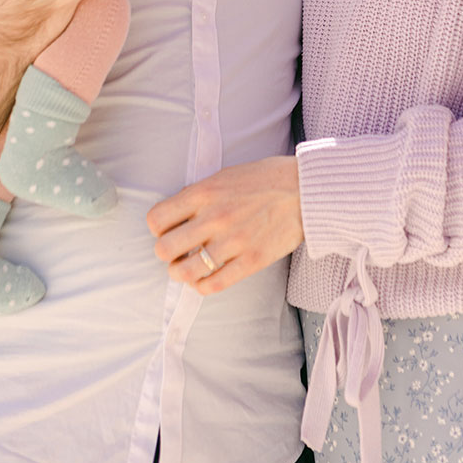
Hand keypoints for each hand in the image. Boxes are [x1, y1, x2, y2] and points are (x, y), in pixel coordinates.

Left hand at [147, 156, 302, 294]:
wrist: (305, 190)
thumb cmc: (266, 179)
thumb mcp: (224, 175)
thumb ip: (199, 194)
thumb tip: (177, 213)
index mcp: (204, 193)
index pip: (157, 220)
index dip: (157, 229)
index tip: (166, 230)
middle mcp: (214, 218)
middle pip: (165, 249)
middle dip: (166, 253)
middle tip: (175, 252)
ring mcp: (233, 242)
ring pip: (186, 272)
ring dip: (180, 274)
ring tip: (186, 269)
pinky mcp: (251, 261)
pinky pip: (215, 285)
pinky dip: (202, 287)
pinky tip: (204, 280)